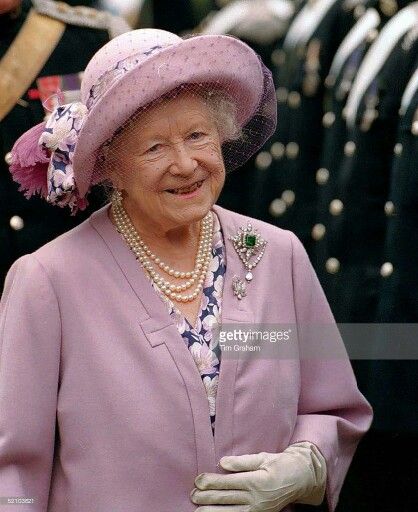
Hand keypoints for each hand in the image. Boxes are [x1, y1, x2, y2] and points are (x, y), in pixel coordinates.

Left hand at [190, 442, 326, 510]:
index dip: (211, 481)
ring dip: (213, 511)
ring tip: (197, 511)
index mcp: (256, 480)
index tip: (197, 480)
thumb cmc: (280, 464)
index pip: (229, 482)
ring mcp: (258, 509)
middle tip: (192, 495)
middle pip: (227, 498)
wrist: (300, 479)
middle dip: (207, 497)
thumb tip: (222, 462)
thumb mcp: (263, 457)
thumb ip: (242, 461)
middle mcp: (256, 497)